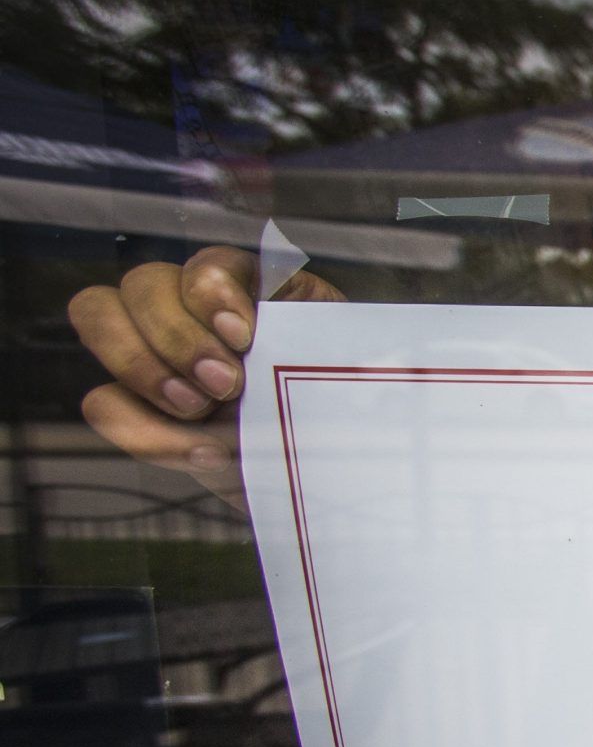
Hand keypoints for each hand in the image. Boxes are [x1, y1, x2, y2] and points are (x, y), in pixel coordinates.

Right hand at [70, 245, 343, 510]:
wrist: (330, 484)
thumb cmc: (337, 420)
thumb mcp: (339, 373)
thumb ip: (309, 342)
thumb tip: (270, 333)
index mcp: (254, 291)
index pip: (207, 262)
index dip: (211, 293)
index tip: (244, 338)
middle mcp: (196, 312)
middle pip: (143, 282)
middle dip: (177, 336)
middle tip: (224, 385)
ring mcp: (159, 354)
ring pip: (98, 314)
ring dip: (143, 367)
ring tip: (198, 409)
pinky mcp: (139, 406)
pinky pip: (102, 402)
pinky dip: (142, 430)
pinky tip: (199, 452)